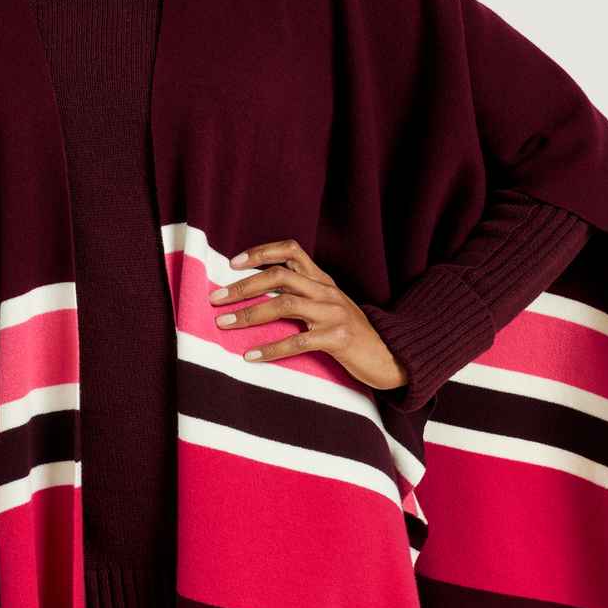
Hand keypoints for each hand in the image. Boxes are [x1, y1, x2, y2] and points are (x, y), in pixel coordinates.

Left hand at [208, 238, 408, 392]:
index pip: (292, 250)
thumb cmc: (352, 335)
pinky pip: (298, 340)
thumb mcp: (329, 308)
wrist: (391, 357)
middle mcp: (327, 291)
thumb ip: (302, 297)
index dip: (261, 252)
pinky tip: (250, 356)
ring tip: (224, 324)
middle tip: (216, 299)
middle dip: (243, 287)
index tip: (233, 264)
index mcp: (323, 281)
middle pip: (280, 276)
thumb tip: (257, 298)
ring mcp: (334, 313)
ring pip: (285, 305)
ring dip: (250, 314)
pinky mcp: (338, 338)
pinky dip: (271, 348)